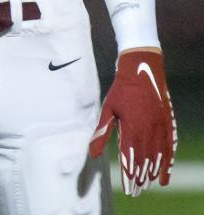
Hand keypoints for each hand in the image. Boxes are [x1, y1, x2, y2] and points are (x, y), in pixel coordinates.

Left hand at [89, 49, 175, 195]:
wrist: (141, 70)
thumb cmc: (121, 90)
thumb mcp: (108, 109)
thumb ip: (102, 133)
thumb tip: (92, 153)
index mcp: (132, 126)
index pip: (130, 157)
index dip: (128, 174)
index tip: (127, 188)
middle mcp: (148, 129)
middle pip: (145, 160)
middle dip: (139, 177)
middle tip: (136, 192)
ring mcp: (161, 126)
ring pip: (158, 156)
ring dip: (153, 172)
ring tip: (147, 185)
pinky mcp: (168, 123)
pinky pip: (170, 147)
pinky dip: (168, 162)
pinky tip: (165, 174)